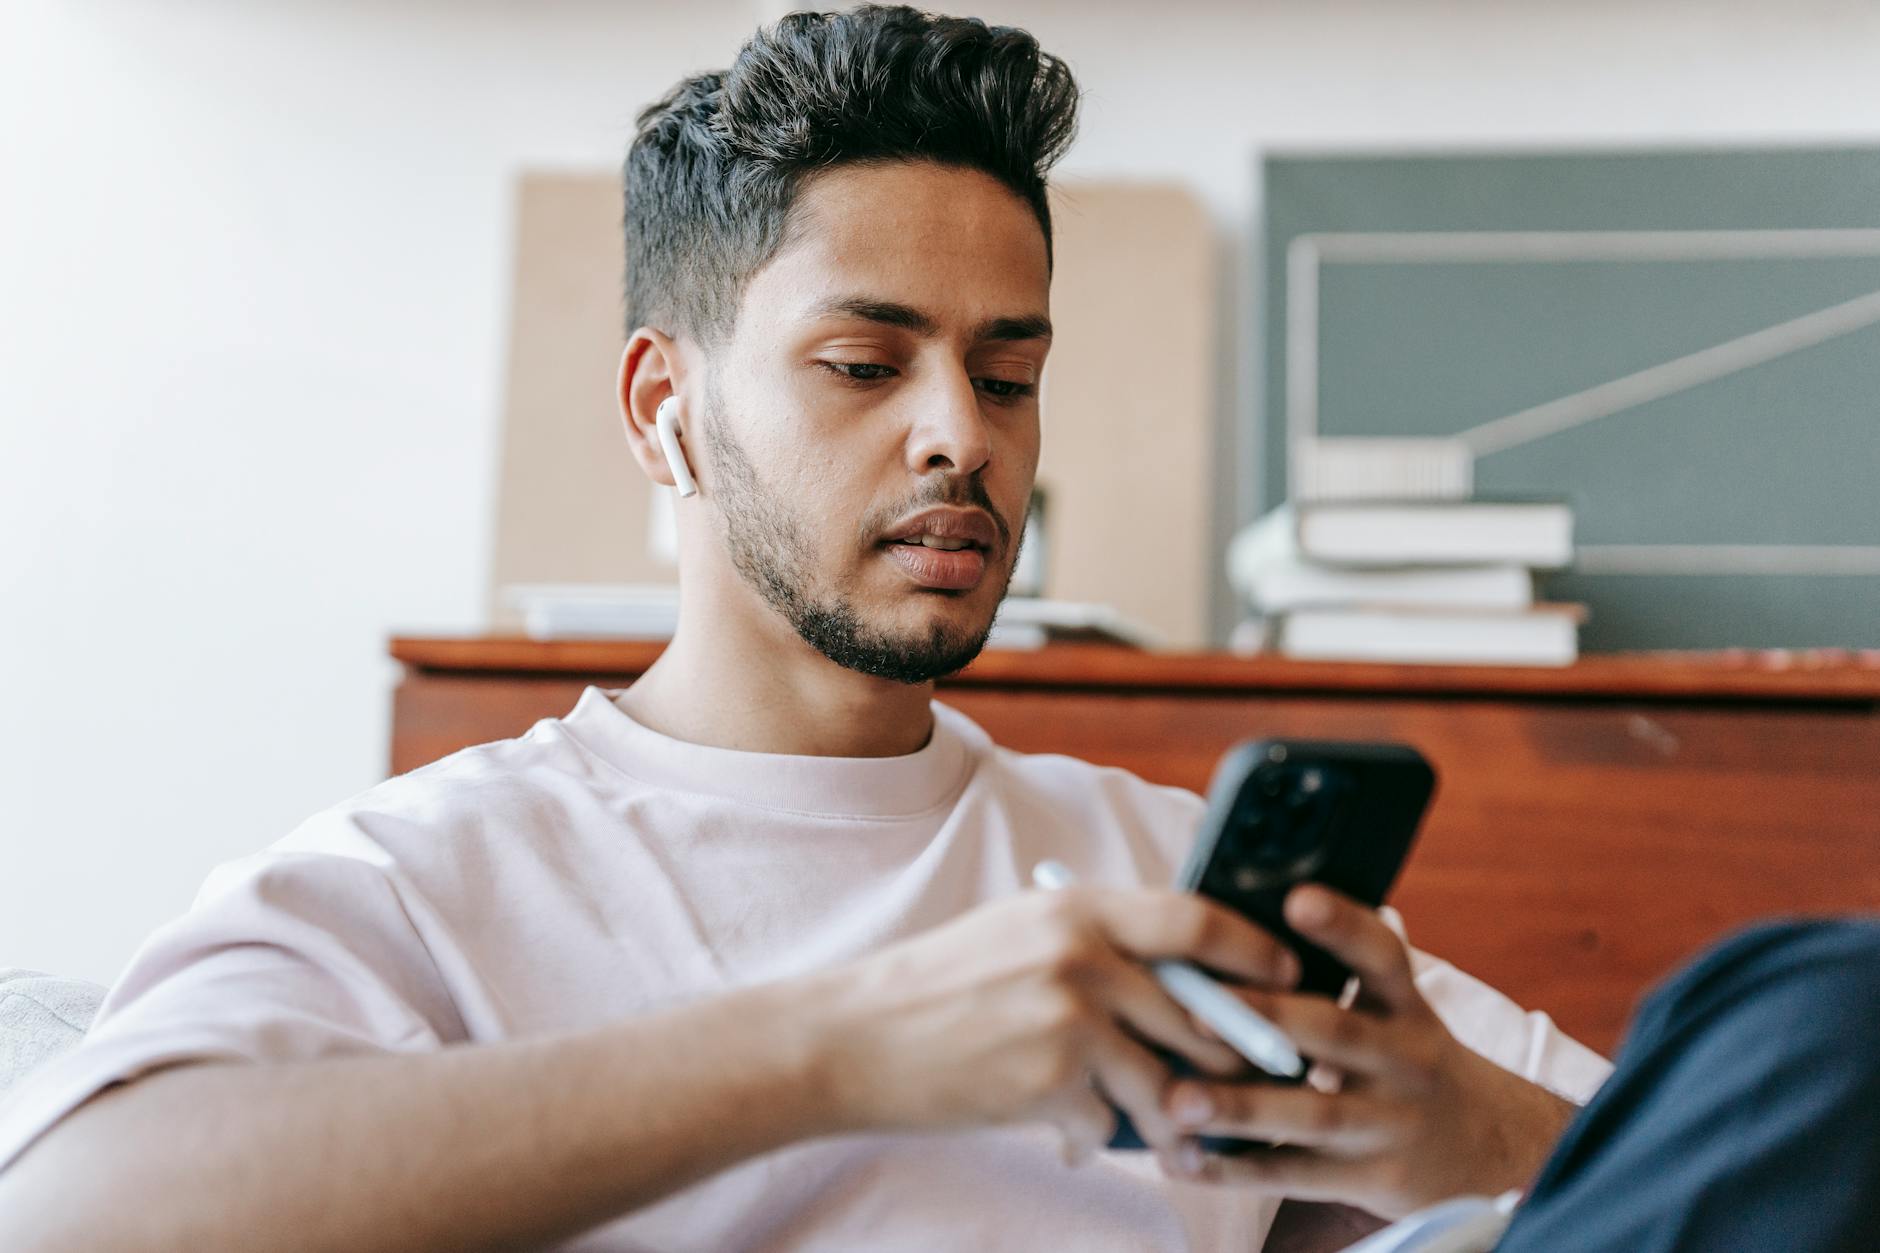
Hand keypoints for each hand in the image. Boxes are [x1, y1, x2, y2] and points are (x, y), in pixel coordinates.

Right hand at [802, 886, 1299, 1166]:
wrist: (853, 1040)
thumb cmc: (937, 988)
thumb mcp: (1019, 934)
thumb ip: (1097, 943)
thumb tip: (1180, 973)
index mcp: (1078, 908)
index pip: (1197, 918)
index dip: (1255, 951)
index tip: (1289, 977)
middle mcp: (1082, 955)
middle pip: (1203, 1012)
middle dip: (1233, 1056)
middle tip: (1252, 1078)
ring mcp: (1070, 1020)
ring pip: (1169, 1081)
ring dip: (1171, 1113)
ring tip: (1162, 1126)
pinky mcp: (1052, 1082)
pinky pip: (1111, 1125)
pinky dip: (1094, 1136)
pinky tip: (1060, 1129)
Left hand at [1162, 886, 1578, 1217]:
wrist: (1490, 1148)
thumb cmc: (1408, 1060)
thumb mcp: (1397, 1012)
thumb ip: (1339, 978)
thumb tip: (1234, 930)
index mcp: (1405, 1006)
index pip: (1382, 956)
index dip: (1343, 926)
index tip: (1298, 898)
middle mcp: (1404, 1059)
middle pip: (1335, 1032)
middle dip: (1266, 1019)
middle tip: (1195, 1014)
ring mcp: (1391, 1121)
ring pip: (1312, 1113)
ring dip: (1240, 1108)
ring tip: (1177, 1102)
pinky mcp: (1373, 1177)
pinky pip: (1299, 1175)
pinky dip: (1241, 1171)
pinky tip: (1187, 1162)